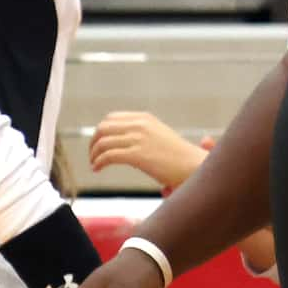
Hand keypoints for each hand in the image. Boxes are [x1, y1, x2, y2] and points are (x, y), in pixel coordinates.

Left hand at [87, 111, 207, 191]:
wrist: (194, 166)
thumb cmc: (180, 158)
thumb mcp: (160, 137)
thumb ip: (142, 134)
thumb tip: (126, 142)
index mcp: (144, 118)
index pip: (111, 118)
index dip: (101, 131)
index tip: (98, 143)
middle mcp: (140, 125)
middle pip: (103, 128)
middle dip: (94, 141)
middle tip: (92, 155)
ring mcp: (138, 138)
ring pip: (103, 142)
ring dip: (94, 154)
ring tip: (94, 164)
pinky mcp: (138, 154)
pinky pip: (108, 156)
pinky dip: (98, 162)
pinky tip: (97, 168)